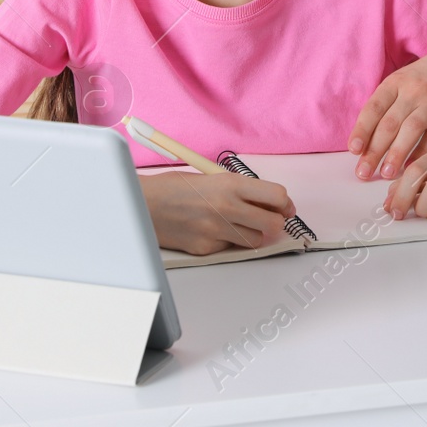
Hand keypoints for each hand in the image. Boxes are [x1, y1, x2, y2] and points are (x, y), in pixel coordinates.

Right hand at [139, 171, 295, 255]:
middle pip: (274, 224)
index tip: (284, 207)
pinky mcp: (206, 249)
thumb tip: (263, 200)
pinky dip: (227, 241)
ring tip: (238, 225)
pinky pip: (230, 248)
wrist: (142, 204)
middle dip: (275, 222)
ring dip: (254, 234)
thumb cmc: (172, 188)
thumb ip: (237, 189)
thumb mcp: (209, 177)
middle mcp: (227, 208)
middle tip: (269, 219)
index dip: (284, 204)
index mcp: (229, 184)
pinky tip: (212, 230)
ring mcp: (217, 231)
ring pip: (256, 240)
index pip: (277, 196)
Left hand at [349, 46, 426, 180]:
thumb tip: (368, 132)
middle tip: (364, 172)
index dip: (362, 131)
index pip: (373, 108)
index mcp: (397, 81)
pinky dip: (422, 153)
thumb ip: (390, 100)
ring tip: (387, 174)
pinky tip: (413, 167)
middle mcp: (413, 91)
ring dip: (396, 154)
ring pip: (410, 131)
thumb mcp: (408, 77)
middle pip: (389, 124)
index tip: (354, 150)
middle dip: (374, 151)